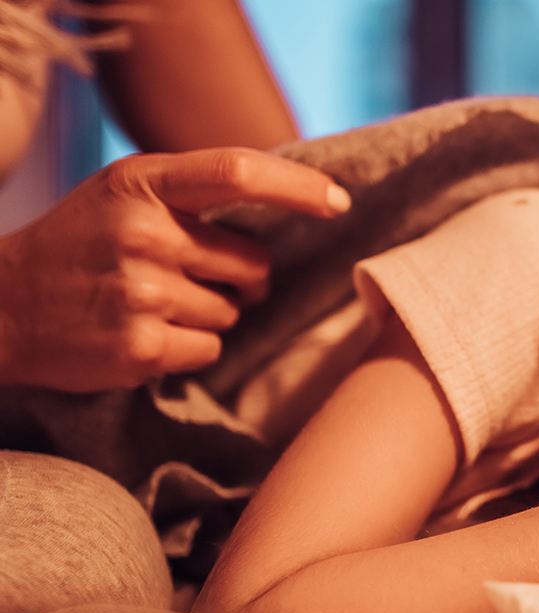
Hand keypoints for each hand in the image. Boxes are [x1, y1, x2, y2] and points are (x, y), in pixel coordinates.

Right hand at [0, 148, 350, 390]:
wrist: (1, 305)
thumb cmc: (82, 242)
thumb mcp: (125, 193)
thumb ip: (194, 190)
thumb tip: (296, 195)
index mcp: (142, 183)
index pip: (238, 172)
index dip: (297, 188)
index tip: (339, 202)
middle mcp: (142, 232)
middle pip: (253, 264)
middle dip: (241, 278)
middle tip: (189, 275)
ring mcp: (140, 292)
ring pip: (231, 312)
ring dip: (207, 313)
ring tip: (148, 302)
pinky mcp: (139, 347)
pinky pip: (209, 348)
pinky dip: (188, 346)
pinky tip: (141, 332)